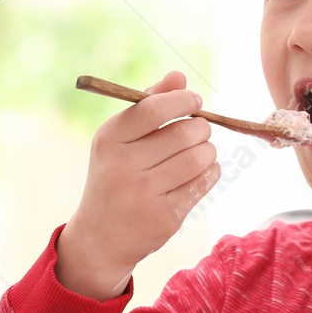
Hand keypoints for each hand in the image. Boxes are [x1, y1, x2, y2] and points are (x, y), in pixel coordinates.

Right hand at [56, 70, 219, 299]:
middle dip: (201, 127)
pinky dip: (211, 171)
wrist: (100, 236)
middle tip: (200, 129)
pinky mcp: (165, 217)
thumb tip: (179, 76)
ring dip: (209, 150)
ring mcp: (144, 194)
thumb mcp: (119, 139)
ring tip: (202, 150)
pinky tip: (202, 170)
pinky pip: (203, 183)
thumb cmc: (114, 175)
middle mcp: (123, 166)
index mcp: (109, 140)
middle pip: (183, 133)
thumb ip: (148, 104)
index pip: (153, 109)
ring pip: (199, 158)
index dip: (182, 100)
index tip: (195, 101)